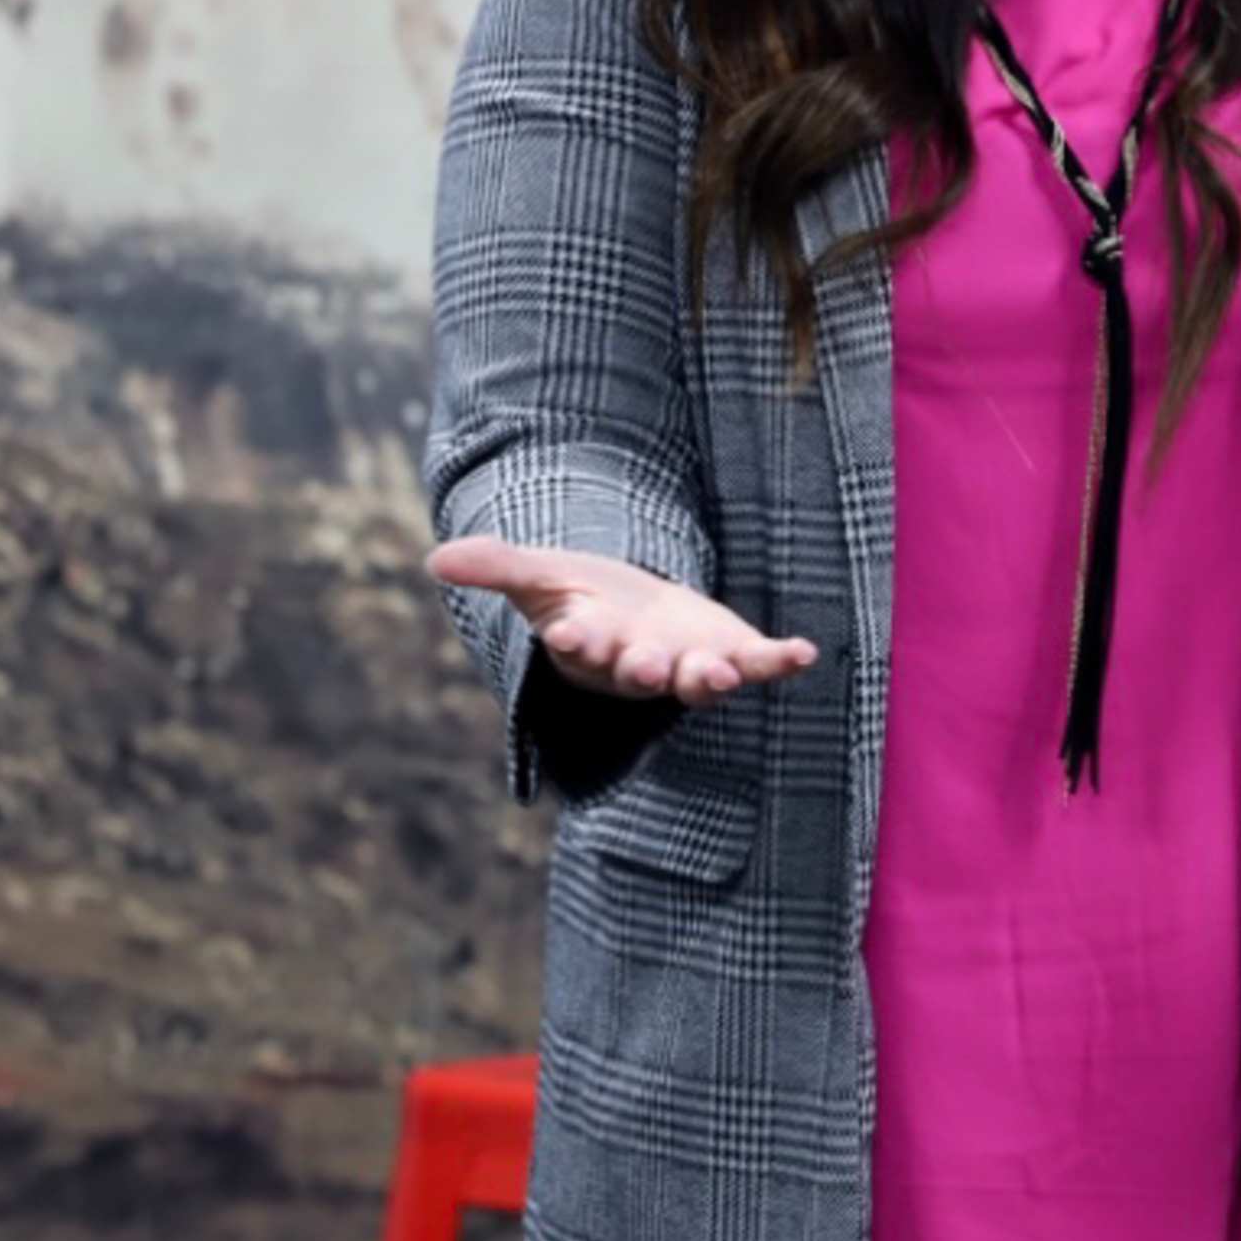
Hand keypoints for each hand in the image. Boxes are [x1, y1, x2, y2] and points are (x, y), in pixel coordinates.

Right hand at [425, 537, 820, 706]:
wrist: (642, 617)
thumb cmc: (588, 599)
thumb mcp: (541, 576)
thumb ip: (495, 568)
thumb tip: (435, 560)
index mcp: (591, 642)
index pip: (578, 644)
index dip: (575, 640)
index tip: (567, 634)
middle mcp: (639, 661)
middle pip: (638, 671)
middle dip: (642, 671)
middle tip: (645, 668)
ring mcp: (687, 663)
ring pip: (697, 681)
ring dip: (708, 679)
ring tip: (721, 673)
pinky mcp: (731, 653)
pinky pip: (759, 664)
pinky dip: (781, 661)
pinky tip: (805, 652)